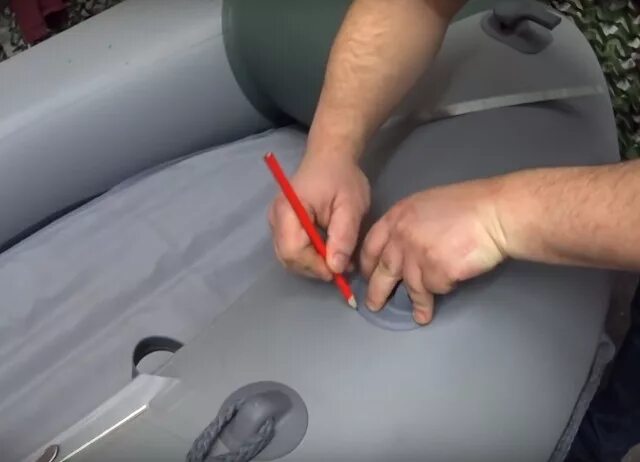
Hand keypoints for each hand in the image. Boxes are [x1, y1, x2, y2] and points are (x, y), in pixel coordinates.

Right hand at [269, 152, 369, 279]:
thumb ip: (343, 236)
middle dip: (314, 268)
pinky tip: (329, 253)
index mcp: (289, 209)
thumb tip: (336, 267)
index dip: (314, 266)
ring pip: (289, 257)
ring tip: (339, 260)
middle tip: (342, 267)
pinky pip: (292, 250)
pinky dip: (310, 257)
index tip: (339, 270)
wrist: (330, 158)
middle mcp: (275, 218)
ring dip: (313, 265)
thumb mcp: (351, 206)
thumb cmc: (341, 178)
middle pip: (287, 257)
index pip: (292, 250)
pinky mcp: (282, 226)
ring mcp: (276, 222)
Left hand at [359, 178, 507, 324]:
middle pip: (383, 271)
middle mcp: (401, 238)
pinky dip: (439, 293)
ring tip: (417, 314)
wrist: (494, 213)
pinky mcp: (436, 274)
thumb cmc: (469, 205)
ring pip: (410, 287)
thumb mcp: (426, 205)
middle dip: (377, 291)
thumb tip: (402, 244)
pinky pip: (434, 289)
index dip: (367, 263)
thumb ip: (408, 225)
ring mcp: (417, 257)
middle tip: (374, 305)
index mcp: (397, 217)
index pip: (371, 245)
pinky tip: (444, 294)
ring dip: (413, 304)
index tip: (367, 274)